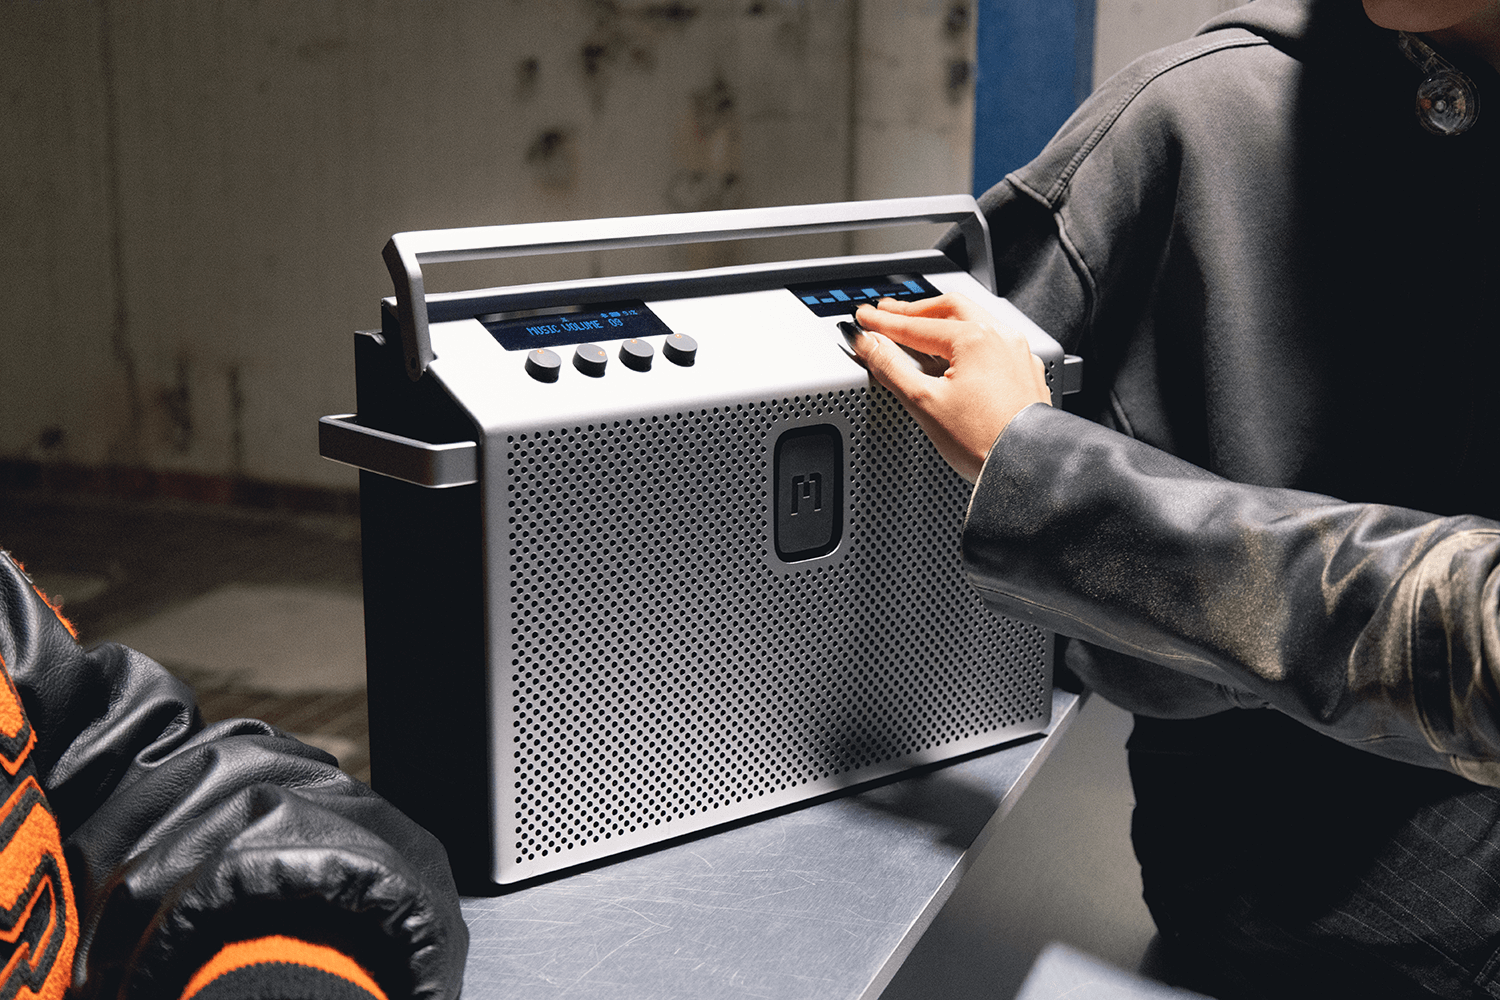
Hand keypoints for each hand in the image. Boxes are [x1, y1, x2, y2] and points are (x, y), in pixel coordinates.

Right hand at [850, 293, 1050, 483]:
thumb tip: (868, 344)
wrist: (1027, 467)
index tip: (864, 319)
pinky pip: (992, 342)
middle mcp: (1001, 337)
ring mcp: (1017, 353)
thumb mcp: (924, 402)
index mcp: (975, 338)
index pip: (915, 326)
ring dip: (941, 320)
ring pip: (974, 321)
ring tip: (919, 326)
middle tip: (888, 312)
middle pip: (948, 309)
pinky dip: (966, 339)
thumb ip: (890, 367)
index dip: (883, 323)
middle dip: (914, 310)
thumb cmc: (984, 440)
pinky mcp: (1025, 372)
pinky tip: (957, 353)